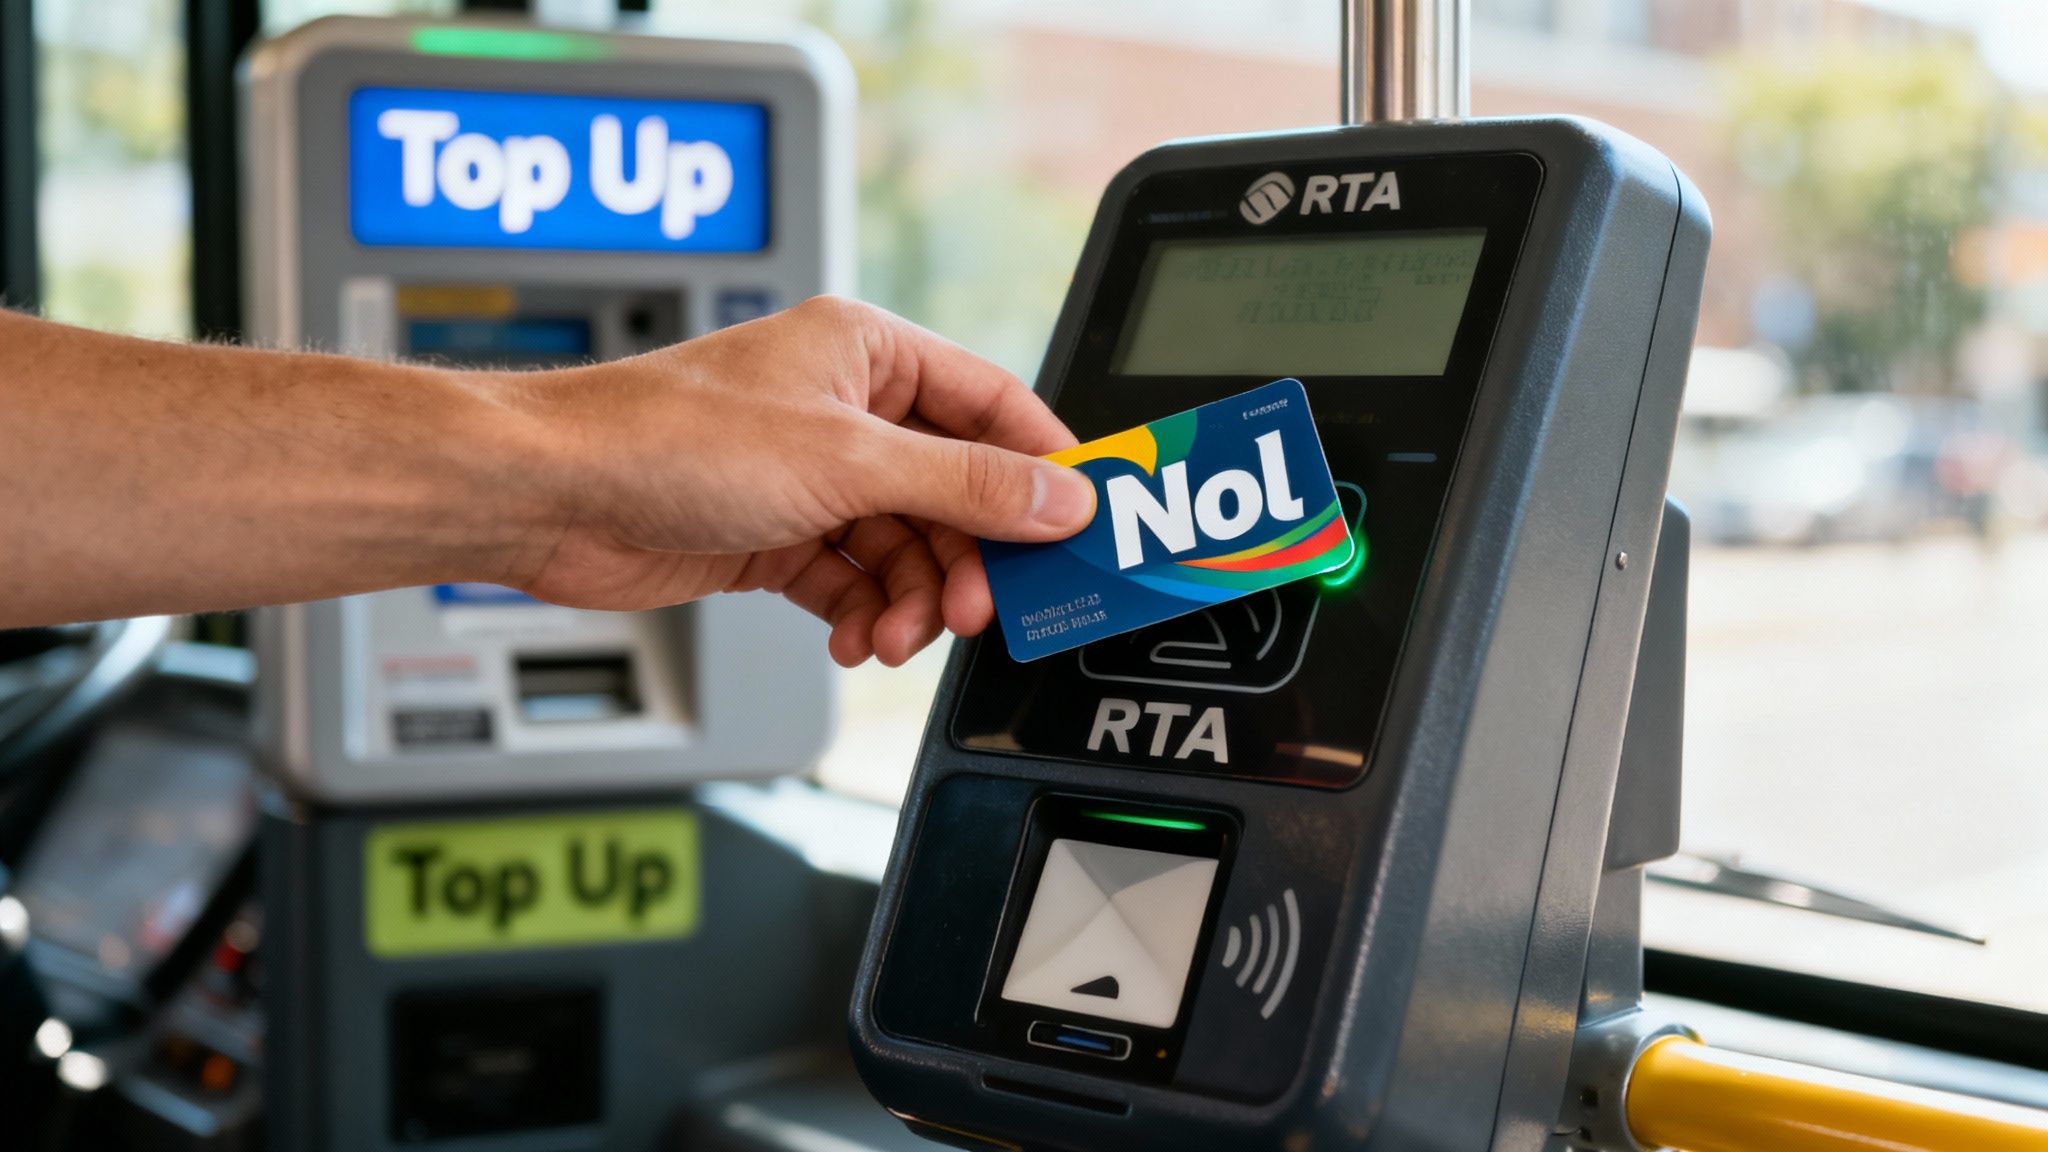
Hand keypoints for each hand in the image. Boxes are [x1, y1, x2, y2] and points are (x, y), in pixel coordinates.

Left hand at [505, 297, 1095, 666]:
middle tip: (978, 611)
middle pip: (955, 490)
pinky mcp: (778, 535)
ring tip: (893, 636)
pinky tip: (852, 639)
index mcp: (869, 353)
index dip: (1042, 467)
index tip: (1081, 526)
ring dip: (911, 599)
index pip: (993, 405)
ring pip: (906, 546)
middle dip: (967, 558)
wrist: (555, 498)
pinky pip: (853, 580)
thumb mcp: (847, 463)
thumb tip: (1061, 498)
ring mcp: (812, 475)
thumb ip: (966, 486)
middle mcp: (845, 409)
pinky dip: (861, 614)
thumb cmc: (670, 441)